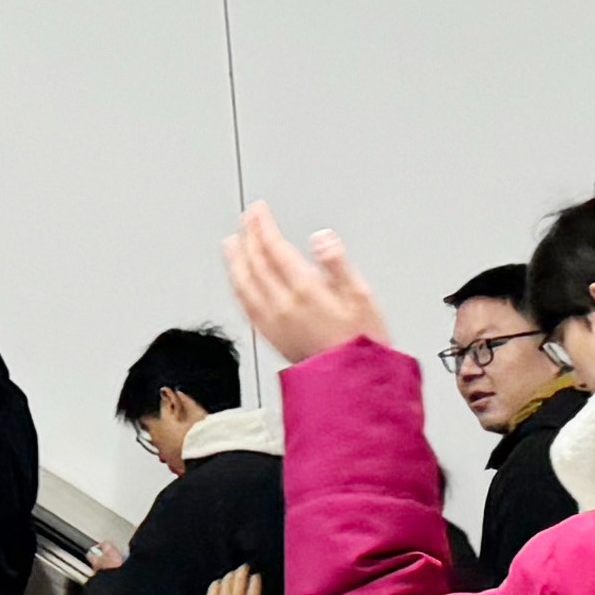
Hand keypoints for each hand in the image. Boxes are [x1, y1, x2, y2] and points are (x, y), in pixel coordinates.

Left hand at [199, 567, 266, 594]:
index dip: (256, 578)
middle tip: (245, 567)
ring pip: (227, 579)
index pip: (255, 584)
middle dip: (244, 569)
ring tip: (233, 573)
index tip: (256, 576)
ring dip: (231, 574)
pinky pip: (213, 587)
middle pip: (241, 577)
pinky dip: (217, 583)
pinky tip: (218, 583)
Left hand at [222, 202, 390, 366]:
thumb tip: (322, 239)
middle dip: (249, 236)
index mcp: (306, 291)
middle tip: (247, 219)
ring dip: (235, 260)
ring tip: (231, 244)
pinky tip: (237, 282)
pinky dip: (238, 286)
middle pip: (256, 263)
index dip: (263, 226)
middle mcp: (283, 306)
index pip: (274, 249)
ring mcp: (273, 323)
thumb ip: (338, 264)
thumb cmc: (362, 341)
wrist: (354, 383)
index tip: (258, 210)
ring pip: (244, 284)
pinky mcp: (271, 337)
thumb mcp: (362, 296)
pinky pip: (245, 306)